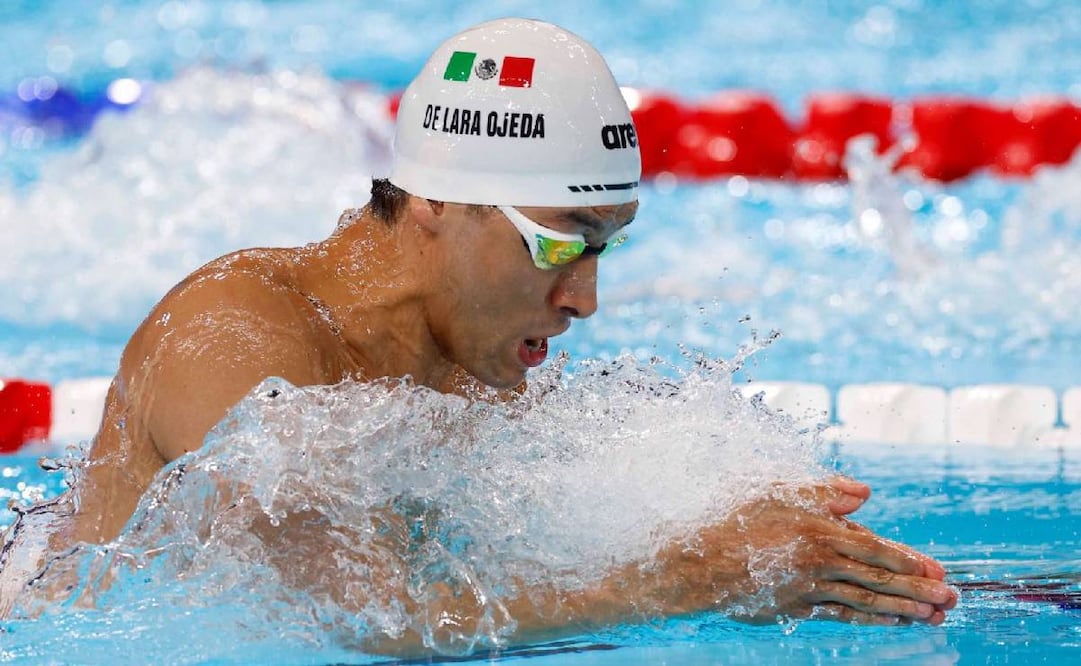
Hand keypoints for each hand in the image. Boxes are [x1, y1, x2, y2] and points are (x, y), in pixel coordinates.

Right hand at [650, 491, 957, 625]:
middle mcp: (819, 562)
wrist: (700, 562)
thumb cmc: (738, 522)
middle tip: (952, 598)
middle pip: (878, 577)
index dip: (909, 560)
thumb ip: (823, 491)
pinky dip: (871, 618)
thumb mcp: (780, 493)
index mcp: (819, 531)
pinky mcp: (797, 607)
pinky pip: (842, 614)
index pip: (874, 547)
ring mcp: (809, 588)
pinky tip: (892, 621)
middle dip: (918, 589)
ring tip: (934, 615)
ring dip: (903, 608)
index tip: (939, 569)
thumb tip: (865, 492)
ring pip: (866, 599)